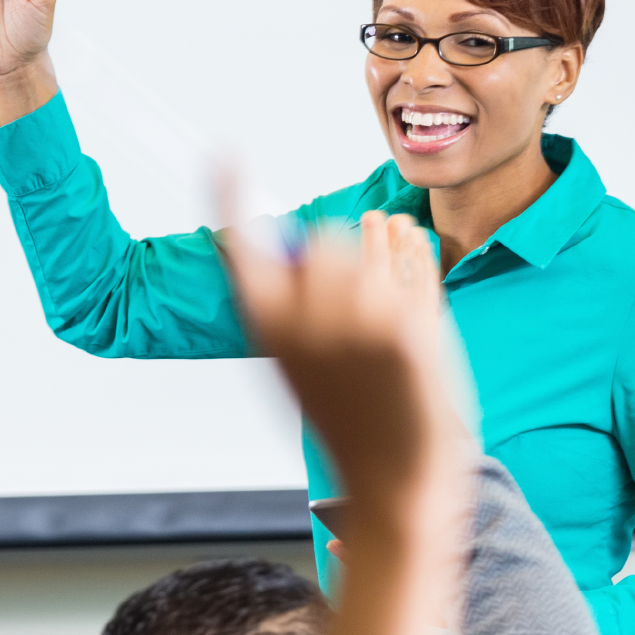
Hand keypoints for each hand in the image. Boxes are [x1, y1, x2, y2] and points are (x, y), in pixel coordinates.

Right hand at [222, 204, 460, 500]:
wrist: (396, 479)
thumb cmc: (347, 423)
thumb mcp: (296, 365)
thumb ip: (287, 308)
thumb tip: (281, 249)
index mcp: (267, 329)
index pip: (243, 247)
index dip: (232, 198)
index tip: (225, 155)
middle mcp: (306, 320)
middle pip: (323, 238)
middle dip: (338, 256)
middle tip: (350, 299)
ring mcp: (360, 320)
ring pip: (367, 247)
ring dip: (375, 259)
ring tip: (380, 291)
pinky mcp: (408, 326)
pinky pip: (409, 261)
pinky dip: (409, 252)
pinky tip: (405, 246)